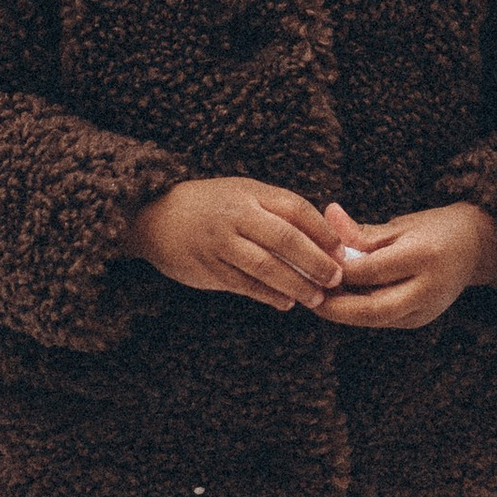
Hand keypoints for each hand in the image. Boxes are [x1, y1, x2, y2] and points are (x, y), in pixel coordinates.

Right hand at [124, 177, 343, 311]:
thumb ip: (277, 210)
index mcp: (249, 194)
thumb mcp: (242, 194)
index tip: (342, 250)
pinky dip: (268, 296)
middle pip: (284, 239)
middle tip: (335, 279)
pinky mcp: (207, 268)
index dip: (322, 231)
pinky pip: (244, 285)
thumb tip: (324, 235)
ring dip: (295, 285)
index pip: (295, 209)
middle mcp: (235, 216)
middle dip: (315, 261)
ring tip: (316, 298)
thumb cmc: (210, 206)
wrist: (154, 217)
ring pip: (265, 267)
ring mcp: (219, 243)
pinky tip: (286, 303)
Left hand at [315, 200, 496, 330]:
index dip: (337, 270)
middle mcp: (428, 288)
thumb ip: (362, 231)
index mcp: (424, 256)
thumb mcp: (401, 224)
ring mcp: (427, 309)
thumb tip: (326, 217)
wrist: (475, 248)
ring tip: (316, 296)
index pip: (370, 271)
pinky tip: (338, 300)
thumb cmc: (435, 229)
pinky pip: (383, 320)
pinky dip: (358, 312)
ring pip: (375, 319)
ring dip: (343, 312)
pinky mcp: (421, 319)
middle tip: (307, 295)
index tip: (310, 262)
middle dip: (335, 307)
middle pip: (372, 309)